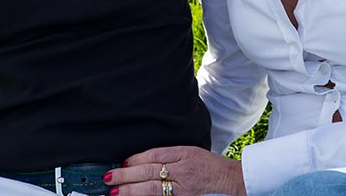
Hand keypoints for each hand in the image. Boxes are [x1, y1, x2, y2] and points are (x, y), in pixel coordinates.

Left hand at [105, 146, 244, 195]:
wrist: (237, 182)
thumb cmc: (213, 167)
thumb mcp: (191, 153)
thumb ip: (169, 156)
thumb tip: (141, 160)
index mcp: (185, 154)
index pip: (154, 155)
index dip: (134, 160)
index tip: (121, 163)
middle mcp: (184, 171)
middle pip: (149, 172)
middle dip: (126, 176)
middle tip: (109, 178)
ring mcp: (186, 189)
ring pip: (154, 189)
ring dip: (132, 190)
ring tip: (115, 191)